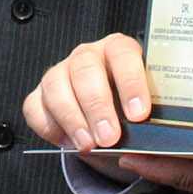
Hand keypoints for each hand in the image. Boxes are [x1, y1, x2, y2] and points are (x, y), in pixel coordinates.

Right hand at [23, 33, 151, 150]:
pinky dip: (49, 127)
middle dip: (97, 106)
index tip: (138, 114)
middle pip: (85, 69)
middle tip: (110, 137)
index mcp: (118, 49)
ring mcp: (60, 72)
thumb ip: (151, 117)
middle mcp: (88, 55)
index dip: (130, 83)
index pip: (123, 54)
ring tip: (88, 144)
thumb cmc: (131, 107)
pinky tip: (68, 142)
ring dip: (72, 118)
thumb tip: (158, 140)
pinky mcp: (40, 94)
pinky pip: (34, 107)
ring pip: (56, 85)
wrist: (111, 116)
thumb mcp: (147, 106)